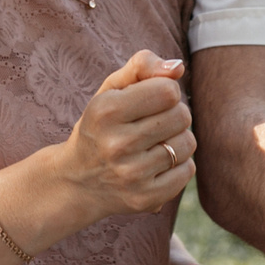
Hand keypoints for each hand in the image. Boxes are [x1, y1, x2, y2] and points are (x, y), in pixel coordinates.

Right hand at [47, 51, 196, 222]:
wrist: (77, 180)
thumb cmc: (101, 125)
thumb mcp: (110, 89)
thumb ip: (142, 66)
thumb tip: (178, 67)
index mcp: (106, 111)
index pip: (168, 91)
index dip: (165, 91)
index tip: (150, 100)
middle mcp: (116, 145)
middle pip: (182, 116)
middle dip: (173, 114)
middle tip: (152, 123)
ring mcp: (131, 175)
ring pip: (188, 144)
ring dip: (177, 140)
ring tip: (154, 144)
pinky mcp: (145, 198)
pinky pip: (187, 171)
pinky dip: (179, 165)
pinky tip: (156, 164)